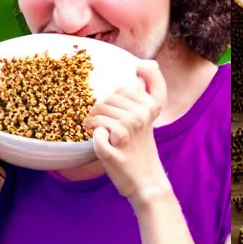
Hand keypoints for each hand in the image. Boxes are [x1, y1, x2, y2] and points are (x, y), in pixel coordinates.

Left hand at [84, 60, 170, 206]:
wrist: (146, 181)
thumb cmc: (143, 146)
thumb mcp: (150, 116)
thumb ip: (150, 88)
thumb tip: (147, 62)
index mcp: (150, 106)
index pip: (124, 88)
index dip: (117, 98)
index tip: (120, 110)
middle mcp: (140, 116)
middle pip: (106, 100)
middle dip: (100, 110)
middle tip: (102, 123)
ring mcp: (127, 133)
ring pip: (97, 113)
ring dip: (92, 122)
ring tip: (97, 130)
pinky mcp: (113, 150)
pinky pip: (95, 133)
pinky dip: (94, 137)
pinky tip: (101, 142)